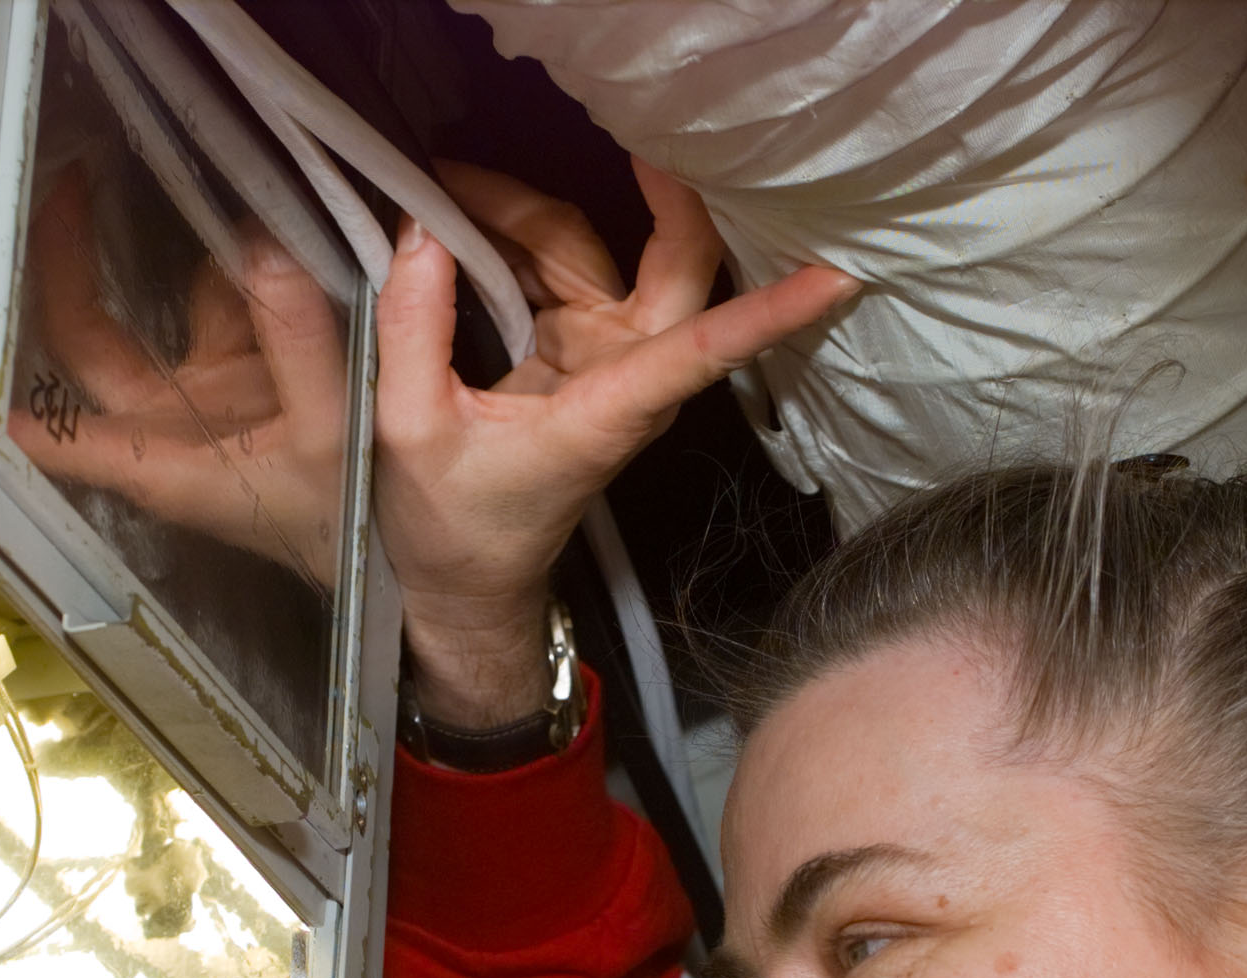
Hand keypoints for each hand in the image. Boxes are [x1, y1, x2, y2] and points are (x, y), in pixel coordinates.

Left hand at [8, 167, 349, 589]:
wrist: (421, 552)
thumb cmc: (355, 524)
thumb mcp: (329, 435)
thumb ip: (294, 338)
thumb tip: (261, 240)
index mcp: (162, 462)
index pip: (61, 429)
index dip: (13, 394)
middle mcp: (172, 425)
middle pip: (91, 338)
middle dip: (70, 261)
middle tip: (72, 182)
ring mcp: (214, 394)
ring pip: (172, 305)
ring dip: (183, 248)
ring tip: (189, 172)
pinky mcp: (263, 373)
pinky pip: (238, 299)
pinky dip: (251, 260)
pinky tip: (270, 218)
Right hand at [376, 157, 857, 724]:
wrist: (466, 580)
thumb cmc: (453, 528)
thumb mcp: (410, 432)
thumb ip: (413, 330)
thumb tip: (421, 232)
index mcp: (608, 410)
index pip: (703, 349)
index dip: (768, 312)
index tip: (836, 279)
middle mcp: (625, 375)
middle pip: (672, 267)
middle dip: (662, 194)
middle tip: (637, 127)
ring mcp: (602, 355)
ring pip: (594, 249)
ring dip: (526, 209)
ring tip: (444, 183)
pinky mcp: (574, 347)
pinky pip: (558, 266)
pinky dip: (509, 234)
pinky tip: (459, 211)